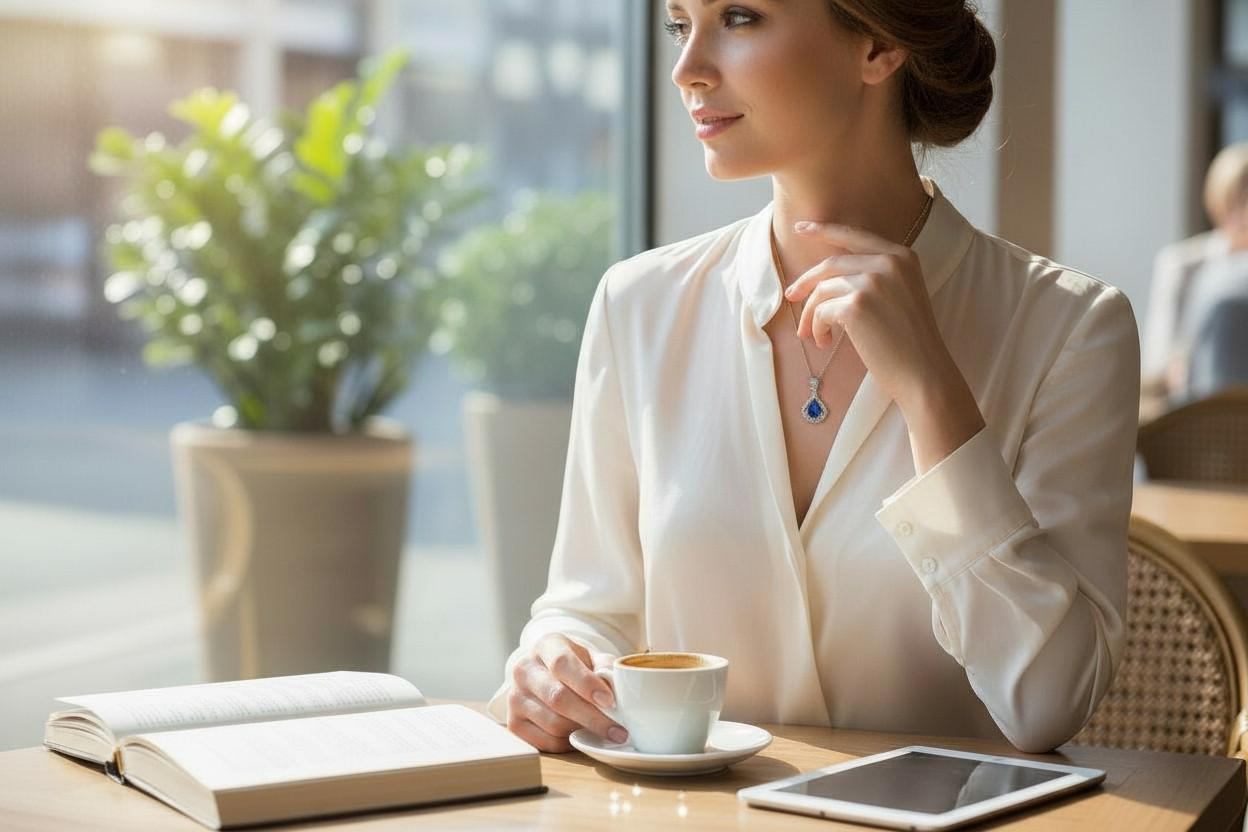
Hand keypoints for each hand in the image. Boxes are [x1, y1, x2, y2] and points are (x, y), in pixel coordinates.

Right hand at [506, 633, 627, 752]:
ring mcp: (515, 697)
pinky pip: (545, 742)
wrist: (545, 674)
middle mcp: (524, 670)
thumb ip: (606, 668)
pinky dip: (568, 743)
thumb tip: (618, 689)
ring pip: (553, 723)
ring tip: (601, 730)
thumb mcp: (591, 657)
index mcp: (546, 646)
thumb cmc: (574, 666)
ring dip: (582, 731)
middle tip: (619, 731)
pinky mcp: (513, 723)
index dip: (587, 684)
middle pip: (558, 698)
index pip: (562, 664)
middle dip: (592, 717)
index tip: (609, 701)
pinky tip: (579, 735)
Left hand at [784, 220, 949, 408]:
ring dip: (811, 314)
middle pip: (831, 264)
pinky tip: (825, 342)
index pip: (854, 236)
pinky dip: (817, 327)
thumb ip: (873, 277)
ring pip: (822, 290)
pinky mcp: (857, 305)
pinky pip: (822, 311)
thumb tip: (824, 279)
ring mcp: (873, 282)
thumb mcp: (899, 296)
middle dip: (806, 282)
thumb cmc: (908, 343)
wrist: (924, 373)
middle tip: (790, 297)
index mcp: (902, 256)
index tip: (800, 228)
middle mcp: (889, 262)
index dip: (824, 230)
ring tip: (814, 336)